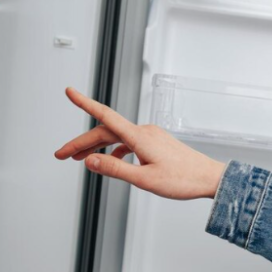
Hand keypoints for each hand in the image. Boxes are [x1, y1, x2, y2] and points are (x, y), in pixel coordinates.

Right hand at [54, 87, 225, 199]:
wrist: (210, 178)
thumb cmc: (183, 180)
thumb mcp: (144, 179)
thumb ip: (115, 169)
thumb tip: (91, 160)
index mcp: (140, 137)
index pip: (105, 116)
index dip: (85, 103)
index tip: (70, 91)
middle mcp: (144, 131)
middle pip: (106, 131)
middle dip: (81, 142)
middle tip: (61, 154)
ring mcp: (151, 136)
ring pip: (116, 137)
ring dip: (97, 146)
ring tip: (80, 159)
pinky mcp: (156, 143)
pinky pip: (128, 142)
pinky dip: (114, 150)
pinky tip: (110, 161)